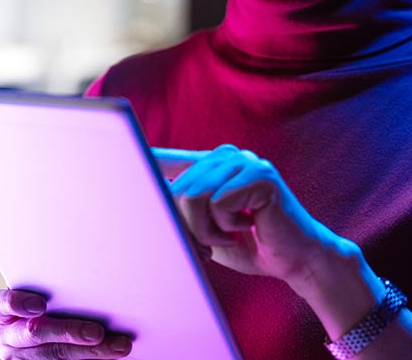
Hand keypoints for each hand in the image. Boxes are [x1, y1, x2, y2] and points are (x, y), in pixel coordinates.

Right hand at [0, 289, 132, 358]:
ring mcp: (19, 359)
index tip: (41, 305)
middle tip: (97, 332)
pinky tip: (109, 357)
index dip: (18, 303)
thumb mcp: (38, 298)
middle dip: (68, 332)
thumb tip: (88, 276)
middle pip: (34, 333)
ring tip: (118, 346)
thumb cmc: (43, 310)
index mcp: (2, 313)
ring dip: (91, 353)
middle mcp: (5, 338)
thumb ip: (50, 291)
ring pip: (54, 356)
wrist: (35, 342)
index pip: (1, 304)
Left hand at [153, 145, 363, 288]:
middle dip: (188, 226)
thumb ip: (180, 212)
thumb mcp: (205, 229)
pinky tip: (250, 226)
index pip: (166, 159)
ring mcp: (244, 161)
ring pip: (193, 195)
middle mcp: (226, 156)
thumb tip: (144, 202)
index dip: (141, 161)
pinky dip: (228, 226)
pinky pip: (218, 202)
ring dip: (207, 230)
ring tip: (229, 236)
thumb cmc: (249, 246)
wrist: (296, 260)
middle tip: (210, 245)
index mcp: (211, 164)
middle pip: (177, 188)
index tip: (115, 151)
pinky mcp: (260, 175)